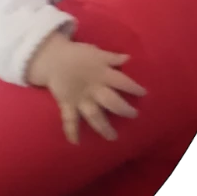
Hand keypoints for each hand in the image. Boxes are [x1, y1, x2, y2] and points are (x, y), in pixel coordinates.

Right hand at [26, 32, 145, 143]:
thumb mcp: (96, 52)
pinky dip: (71, 131)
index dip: (134, 88)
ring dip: (103, 127)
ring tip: (112, 137)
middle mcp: (93, 87)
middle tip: (133, 115)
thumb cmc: (78, 54)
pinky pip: (68, 119)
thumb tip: (129, 58)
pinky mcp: (67, 103)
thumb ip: (112, 58)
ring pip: (93, 114)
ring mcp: (80, 97)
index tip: (144, 94)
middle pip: (111, 101)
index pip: (122, 81)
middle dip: (123, 109)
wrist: (52, 57)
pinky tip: (75, 143)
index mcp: (102, 73)